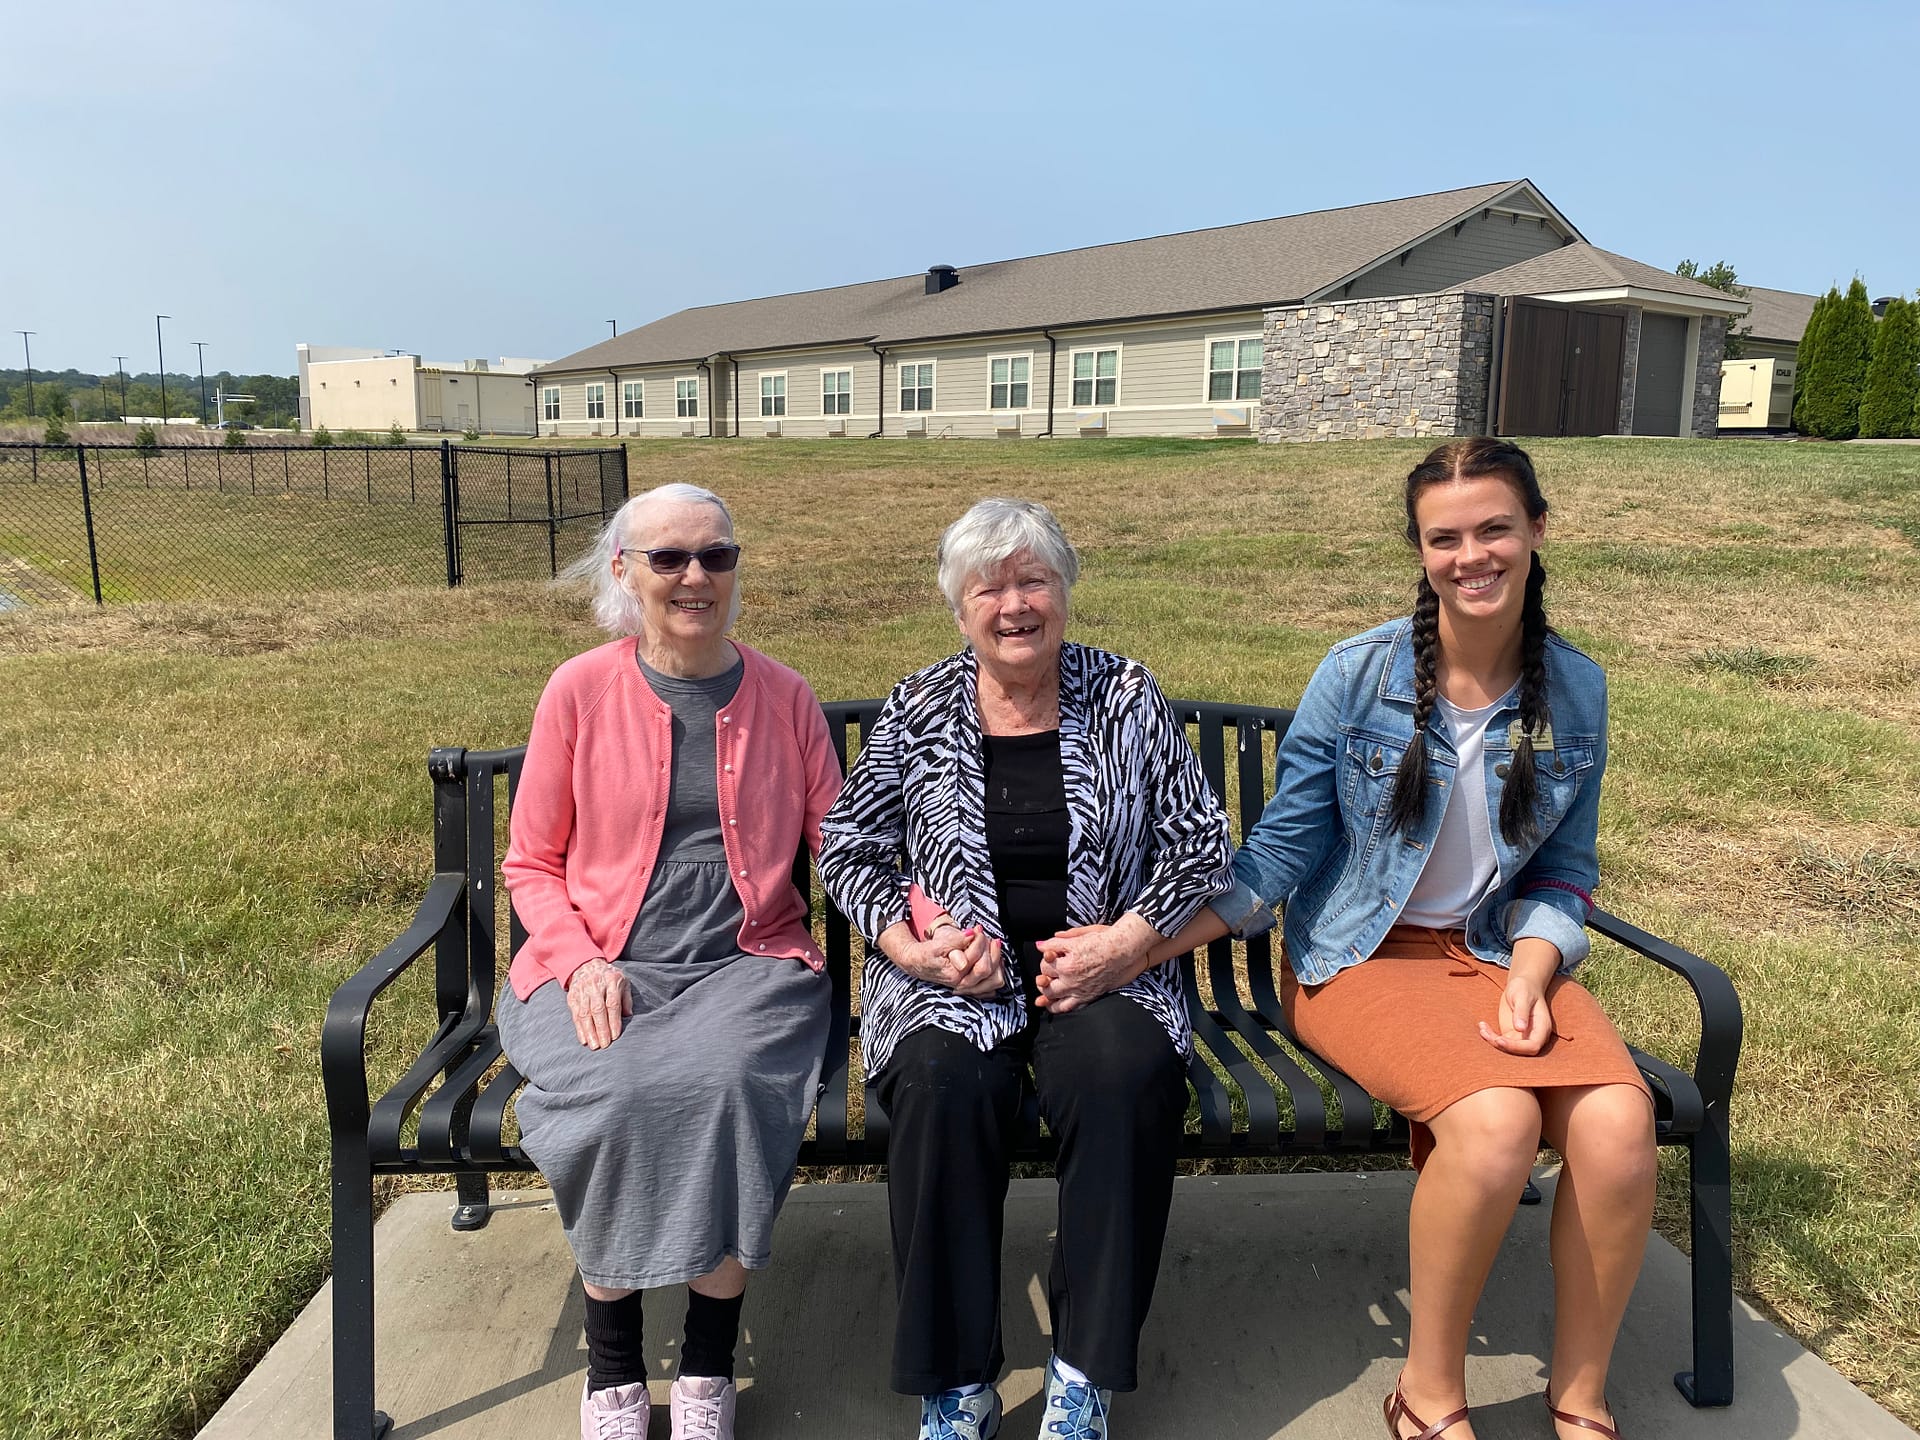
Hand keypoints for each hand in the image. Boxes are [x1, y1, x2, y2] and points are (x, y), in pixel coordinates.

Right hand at [566, 958, 631, 1049]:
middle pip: (598, 1009)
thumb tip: (629, 1016)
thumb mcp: (623, 982)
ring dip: (589, 1031)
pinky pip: (575, 1014)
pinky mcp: (572, 997)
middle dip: (601, 1029)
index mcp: (611, 980)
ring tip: (594, 1046)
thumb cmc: (609, 977)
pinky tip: (584, 1040)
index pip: (612, 1003)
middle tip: (605, 1045)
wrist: (586, 965)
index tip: (615, 1036)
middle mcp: (595, 985)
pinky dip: (579, 1028)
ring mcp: (582, 990)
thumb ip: (627, 999)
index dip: (614, 1021)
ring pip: (585, 1013)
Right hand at [884, 922, 1006, 997]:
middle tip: (985, 936)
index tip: (976, 929)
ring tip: (992, 946)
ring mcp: (968, 988)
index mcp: (954, 975)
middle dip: (990, 949)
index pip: (976, 957)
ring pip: (994, 980)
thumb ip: (955, 940)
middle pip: (988, 969)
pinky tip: (993, 960)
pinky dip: (996, 972)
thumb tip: (971, 934)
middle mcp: (963, 984)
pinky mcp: (972, 988)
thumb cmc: (926, 953)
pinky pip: (992, 986)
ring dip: (997, 960)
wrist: (917, 963)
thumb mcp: (938, 944)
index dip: (979, 939)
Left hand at [1034, 914, 1155, 1014]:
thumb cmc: (1104, 941)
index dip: (1044, 960)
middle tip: (1045, 974)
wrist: (1125, 951)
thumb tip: (1040, 945)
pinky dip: (1059, 1007)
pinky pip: (1070, 1007)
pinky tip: (1056, 1005)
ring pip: (1055, 1000)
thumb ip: (1056, 942)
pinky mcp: (1089, 996)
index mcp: (1067, 965)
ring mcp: (1080, 991)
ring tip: (1043, 994)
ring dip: (1046, 997)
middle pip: (1046, 985)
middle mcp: (1071, 981)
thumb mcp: (1078, 936)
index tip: (1049, 956)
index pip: (1044, 966)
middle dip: (1042, 979)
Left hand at [1479, 972, 1554, 1054]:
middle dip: (1503, 1046)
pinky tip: (1482, 1026)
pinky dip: (1490, 1036)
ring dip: (1493, 1041)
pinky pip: (1501, 1041)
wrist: (1521, 985)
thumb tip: (1520, 1028)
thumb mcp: (1522, 996)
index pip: (1533, 1046)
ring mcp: (1522, 1036)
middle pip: (1521, 1051)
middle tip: (1486, 1034)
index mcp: (1542, 1027)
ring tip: (1482, 1028)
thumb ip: (1521, 1011)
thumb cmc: (1524, 988)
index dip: (1517, 1047)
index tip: (1500, 1040)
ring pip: (1509, 1048)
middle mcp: (1534, 1035)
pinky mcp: (1512, 1035)